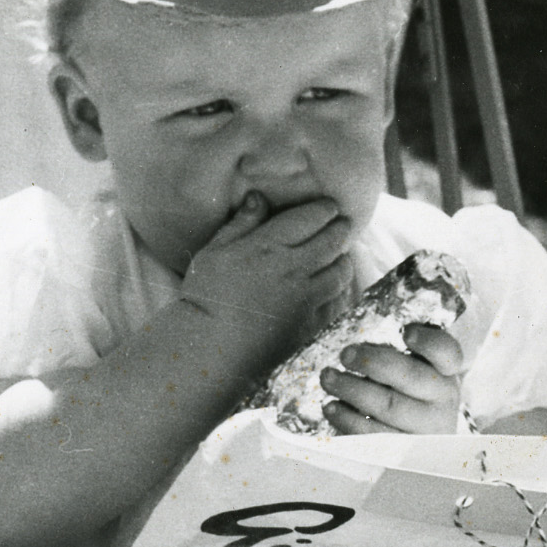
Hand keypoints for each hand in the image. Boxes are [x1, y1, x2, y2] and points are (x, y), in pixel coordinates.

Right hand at [179, 190, 355, 352]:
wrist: (209, 350)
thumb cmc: (205, 299)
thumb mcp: (212, 254)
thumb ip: (240, 224)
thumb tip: (259, 197)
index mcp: (268, 246)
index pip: (312, 216)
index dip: (324, 208)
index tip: (326, 208)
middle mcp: (293, 269)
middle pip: (335, 238)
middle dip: (340, 227)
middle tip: (339, 226)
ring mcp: (306, 298)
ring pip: (342, 270)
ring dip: (342, 259)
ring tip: (337, 257)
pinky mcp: (311, 325)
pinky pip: (338, 301)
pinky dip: (338, 291)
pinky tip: (330, 289)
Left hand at [322, 321, 464, 433]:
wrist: (424, 441)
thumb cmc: (411, 395)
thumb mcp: (416, 370)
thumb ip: (397, 354)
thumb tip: (362, 340)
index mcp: (446, 371)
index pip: (446, 352)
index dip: (428, 341)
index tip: (406, 332)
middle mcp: (442, 399)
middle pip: (411, 377)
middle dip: (374, 362)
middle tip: (345, 354)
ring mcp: (425, 428)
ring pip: (389, 407)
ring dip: (353, 389)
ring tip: (327, 377)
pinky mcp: (404, 451)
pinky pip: (373, 435)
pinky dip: (348, 420)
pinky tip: (330, 407)